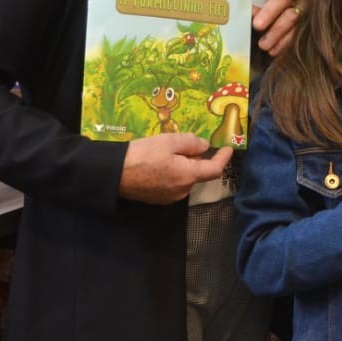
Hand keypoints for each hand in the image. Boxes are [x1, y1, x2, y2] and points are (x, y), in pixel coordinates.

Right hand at [119, 132, 233, 204]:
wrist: (113, 174)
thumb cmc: (142, 155)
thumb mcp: (169, 141)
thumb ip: (191, 143)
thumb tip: (204, 146)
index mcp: (188, 176)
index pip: (215, 170)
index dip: (223, 158)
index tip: (228, 148)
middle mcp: (182, 191)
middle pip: (198, 173)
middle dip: (197, 159)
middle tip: (186, 143)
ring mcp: (169, 197)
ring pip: (185, 178)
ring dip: (184, 165)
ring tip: (168, 151)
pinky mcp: (158, 199)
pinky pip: (173, 183)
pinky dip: (173, 172)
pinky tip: (160, 163)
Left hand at [252, 0, 302, 56]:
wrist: (283, 32)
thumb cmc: (267, 18)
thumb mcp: (261, 10)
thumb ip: (255, 10)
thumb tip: (247, 13)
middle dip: (269, 11)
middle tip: (257, 25)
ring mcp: (302, 12)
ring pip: (292, 18)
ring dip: (276, 31)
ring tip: (262, 44)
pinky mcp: (306, 28)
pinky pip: (296, 35)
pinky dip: (283, 44)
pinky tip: (272, 50)